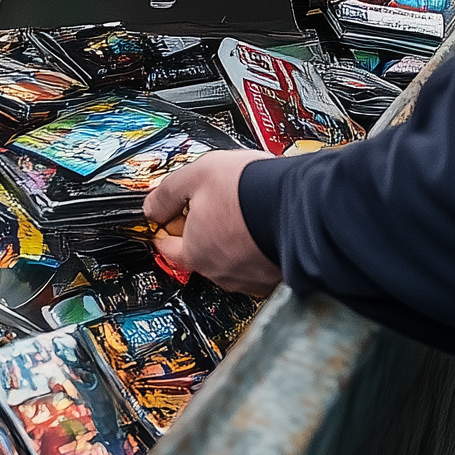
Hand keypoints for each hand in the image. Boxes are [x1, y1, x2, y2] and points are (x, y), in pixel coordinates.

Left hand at [144, 150, 282, 298]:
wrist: (301, 204)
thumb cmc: (250, 190)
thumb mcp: (196, 175)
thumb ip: (167, 192)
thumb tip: (152, 206)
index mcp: (195, 252)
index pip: (166, 247)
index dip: (166, 228)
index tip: (170, 219)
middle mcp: (220, 272)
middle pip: (200, 254)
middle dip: (202, 233)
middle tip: (214, 208)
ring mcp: (250, 279)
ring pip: (231, 261)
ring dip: (233, 243)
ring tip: (244, 215)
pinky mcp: (276, 279)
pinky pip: (259, 265)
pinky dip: (258, 250)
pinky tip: (264, 229)